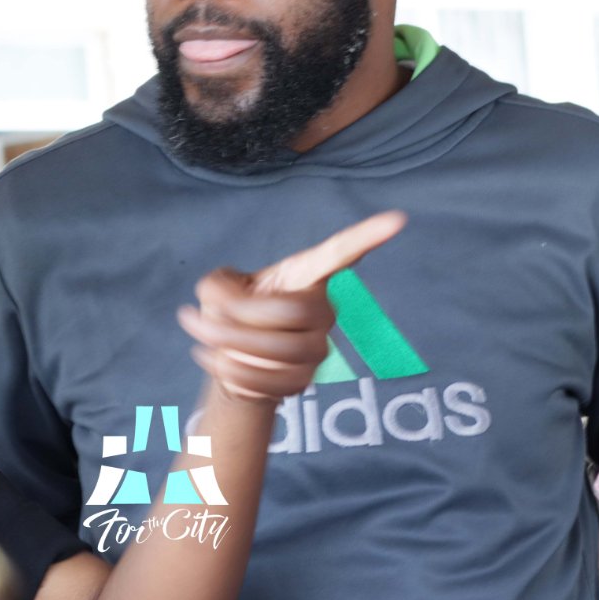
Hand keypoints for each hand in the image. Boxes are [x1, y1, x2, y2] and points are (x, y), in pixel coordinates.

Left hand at [176, 212, 405, 401]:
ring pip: (279, 350)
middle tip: (201, 318)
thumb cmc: (230, 310)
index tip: (397, 219)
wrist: (230, 357)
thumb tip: (225, 302)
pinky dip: (234, 372)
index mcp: (303, 274)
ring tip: (205, 339)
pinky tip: (219, 361)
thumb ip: (218, 286)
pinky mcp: (305, 378)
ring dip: (229, 346)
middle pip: (292, 312)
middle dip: (239, 318)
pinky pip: (271, 380)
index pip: (338, 254)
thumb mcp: (215, 286)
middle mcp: (321, 307)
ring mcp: (318, 345)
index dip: (366, 236)